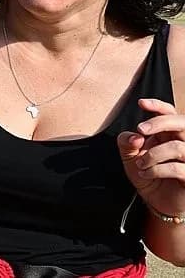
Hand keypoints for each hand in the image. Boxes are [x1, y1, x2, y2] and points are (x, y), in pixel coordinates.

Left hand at [118, 97, 184, 217]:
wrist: (156, 201)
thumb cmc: (146, 174)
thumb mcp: (129, 156)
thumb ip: (126, 142)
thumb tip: (135, 136)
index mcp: (169, 134)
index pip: (171, 113)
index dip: (158, 106)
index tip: (141, 103)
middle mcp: (183, 143)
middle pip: (182, 123)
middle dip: (160, 123)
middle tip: (140, 129)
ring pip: (176, 147)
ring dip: (152, 154)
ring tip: (140, 164)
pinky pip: (177, 168)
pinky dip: (156, 170)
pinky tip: (145, 174)